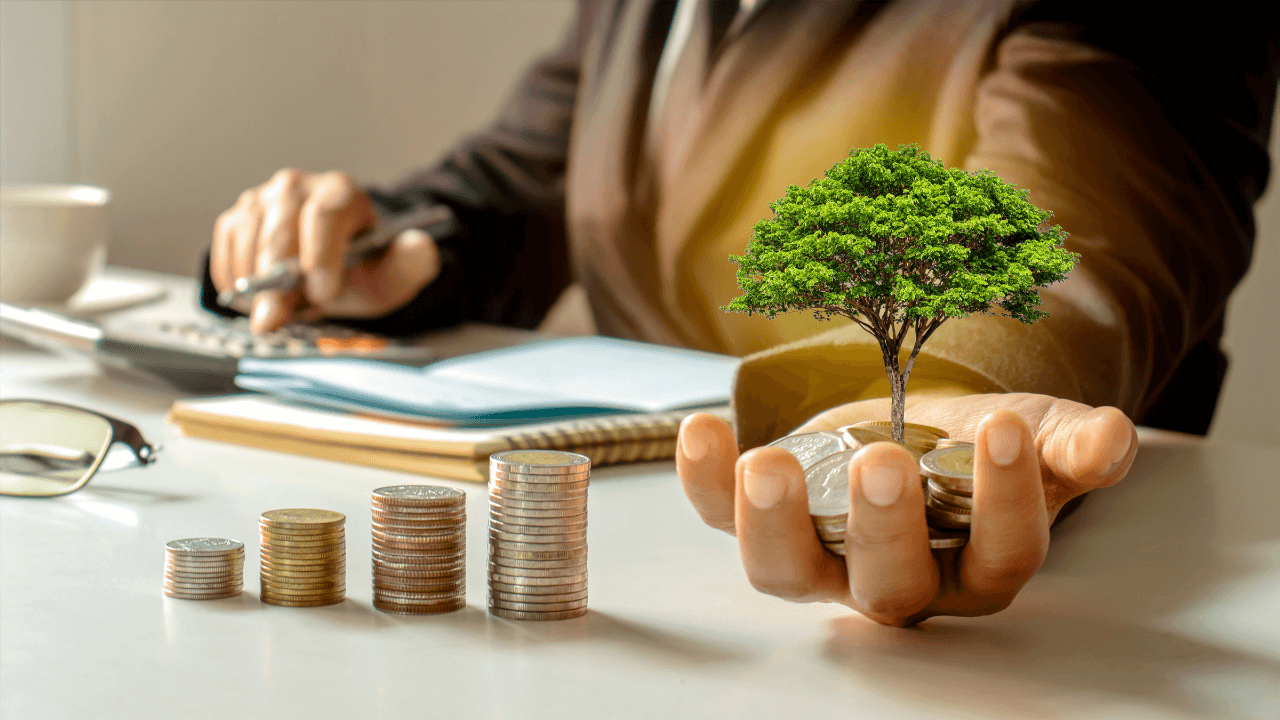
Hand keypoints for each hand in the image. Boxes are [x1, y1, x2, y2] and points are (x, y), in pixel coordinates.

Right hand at [210, 169, 441, 332]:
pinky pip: (225, 246)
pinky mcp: (237, 216)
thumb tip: (420, 245)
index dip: (321, 254)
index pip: (326, 215)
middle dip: (276, 280)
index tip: (322, 293)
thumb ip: (412, 263)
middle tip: (275, 319)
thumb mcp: (393, 274)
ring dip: (253, 281)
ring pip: (248, 237)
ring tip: (269, 312)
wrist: (330, 271)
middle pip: (281, 229)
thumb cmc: (361, 271)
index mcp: (342, 192)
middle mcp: (298, 186)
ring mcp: (263, 198)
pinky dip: (232, 277)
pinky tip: (249, 299)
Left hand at [676, 392, 1137, 625]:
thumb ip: (1071, 445)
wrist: (913, 419)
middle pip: (889, 586)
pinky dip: (701, 481)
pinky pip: (717, 519)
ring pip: (787, 574)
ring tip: (767, 465)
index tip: (1003, 430)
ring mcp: (820, 555)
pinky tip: (701, 432)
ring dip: (770, 525)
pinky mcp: (765, 518)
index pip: (1000, 554)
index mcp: (976, 563)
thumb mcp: (1036, 435)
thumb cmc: (976, 443)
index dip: (1006, 501)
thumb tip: (1110, 439)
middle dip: (884, 530)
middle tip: (884, 463)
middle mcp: (896, 577)